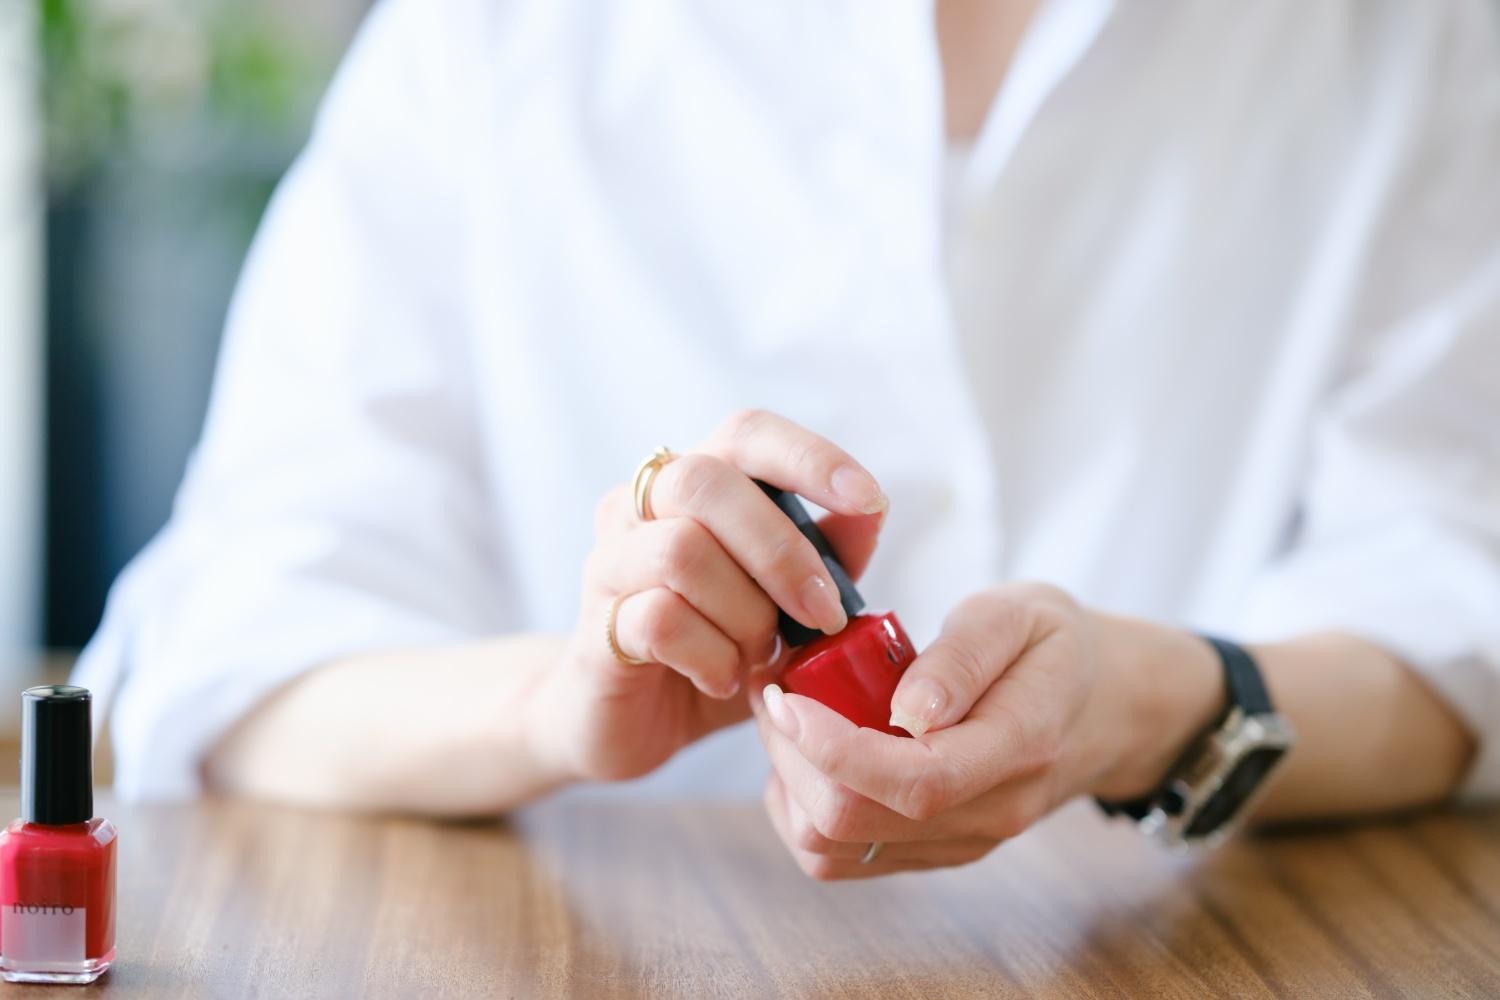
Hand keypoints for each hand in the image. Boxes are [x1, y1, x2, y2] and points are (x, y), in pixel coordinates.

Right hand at [530, 410, 887, 783]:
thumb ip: (825, 554)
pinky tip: (723, 677)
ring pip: (681, 551)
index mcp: (692, 484)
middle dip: (780, 550)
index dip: (809, 457)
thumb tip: (870, 511)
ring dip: (745, 614)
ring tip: (759, 656)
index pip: (746, 433)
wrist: (631, 723)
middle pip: (702, 481)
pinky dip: (712, 656)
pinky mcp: (594, 628)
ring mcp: (609, 563)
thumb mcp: (785, 602)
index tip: (867, 498)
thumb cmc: (713, 647)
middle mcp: (638, 507)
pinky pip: (660, 620)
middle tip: (823, 613)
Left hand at [750, 583, 1222, 878]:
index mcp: (1017, 747)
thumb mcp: (1020, 614)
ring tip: (787, 717)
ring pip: (834, 852)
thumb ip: (965, 655)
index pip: (914, 781)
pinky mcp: (933, 850)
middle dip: (792, 757)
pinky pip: (842, 857)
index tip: (786, 696)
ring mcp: (960, 841)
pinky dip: (802, 808)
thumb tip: (908, 709)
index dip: (833, 747)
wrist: (1103, 705)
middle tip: (774, 689)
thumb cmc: (1053, 646)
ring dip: (789, 785)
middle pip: (857, 824)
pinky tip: (807, 752)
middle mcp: (990, 812)